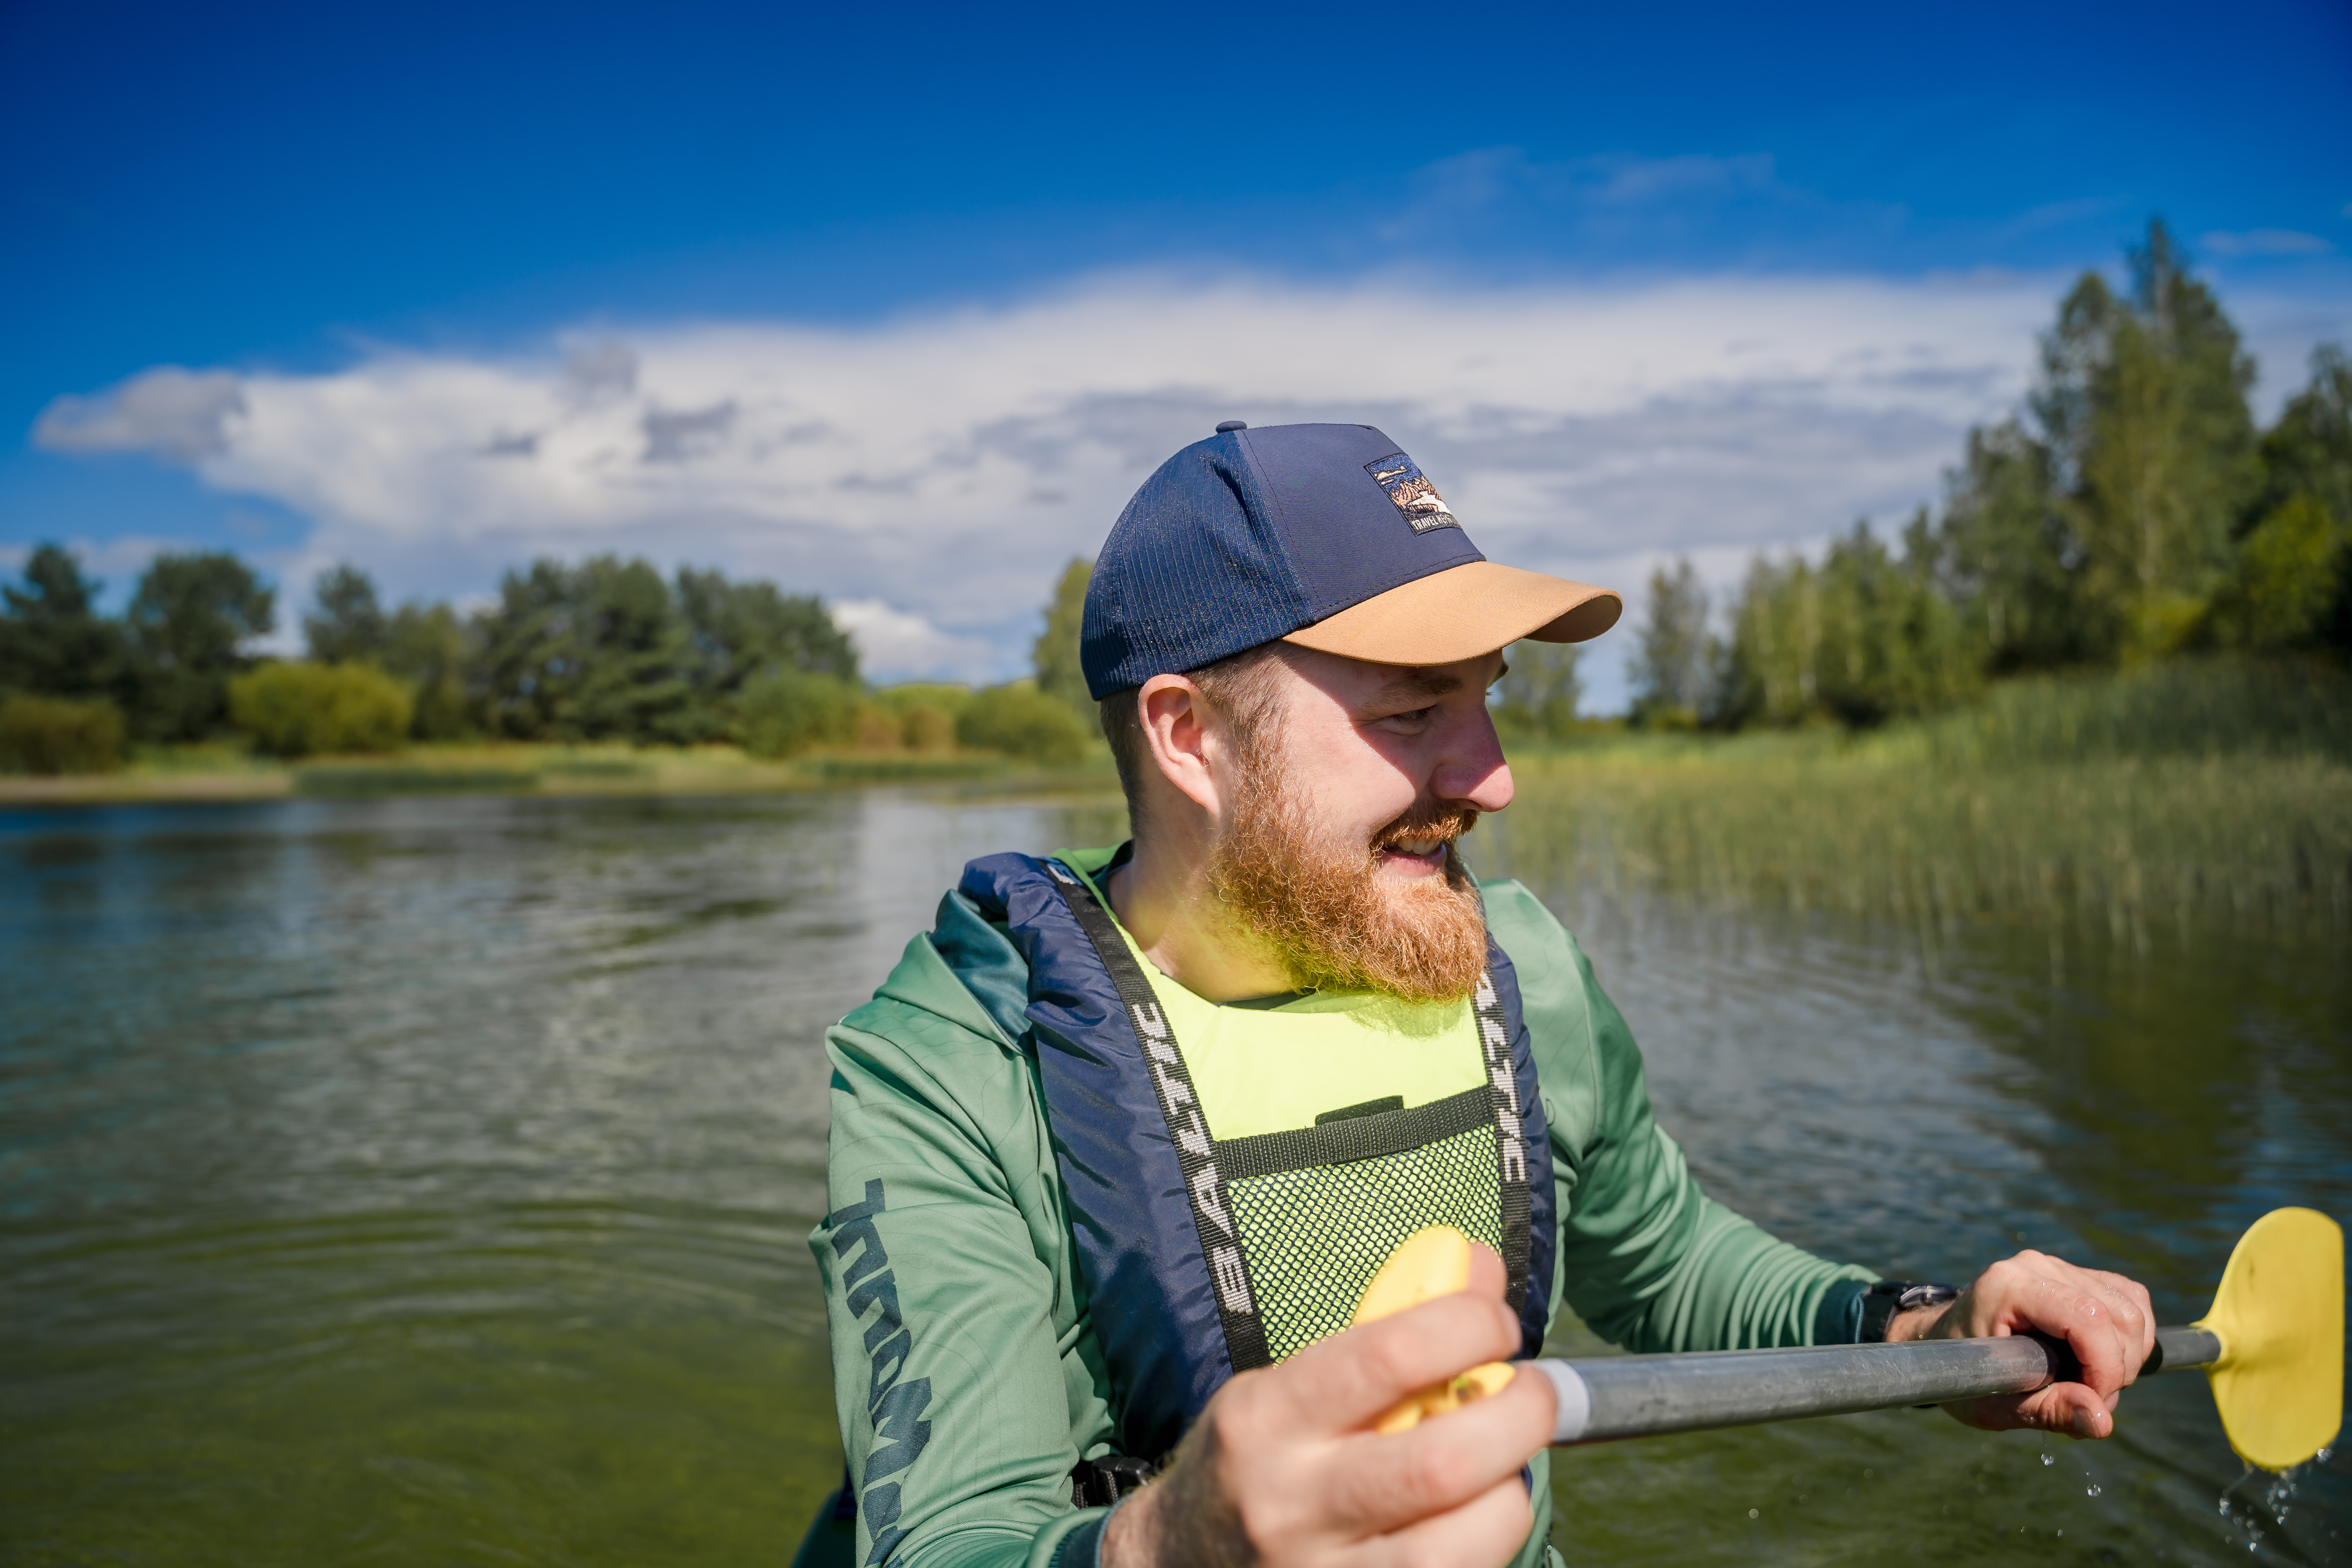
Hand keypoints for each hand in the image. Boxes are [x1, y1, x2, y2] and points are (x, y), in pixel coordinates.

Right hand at [1104, 1244, 1555, 1567]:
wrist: (1177, 1562)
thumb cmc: (1257, 1457)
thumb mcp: (1293, 1383)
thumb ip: (1388, 1328)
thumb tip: (1477, 1267)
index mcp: (1267, 1416)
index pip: (1387, 1356)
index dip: (1467, 1328)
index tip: (1497, 1323)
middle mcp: (1289, 1501)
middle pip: (1439, 1464)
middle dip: (1517, 1417)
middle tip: (1534, 1393)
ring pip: (1457, 1547)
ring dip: (1508, 1495)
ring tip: (1502, 1468)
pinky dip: (1485, 1545)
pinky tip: (1474, 1518)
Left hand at [1887, 1249, 2154, 1438]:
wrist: (1947, 1344)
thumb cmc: (1964, 1375)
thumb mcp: (1994, 1405)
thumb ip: (2048, 1411)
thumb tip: (2103, 1421)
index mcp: (2008, 1287)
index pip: (2087, 1318)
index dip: (2105, 1368)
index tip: (2093, 1403)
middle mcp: (2036, 1266)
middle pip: (2119, 1316)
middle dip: (2117, 1370)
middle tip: (2084, 1399)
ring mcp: (2058, 1266)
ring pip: (2133, 1311)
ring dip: (2127, 1358)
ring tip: (2087, 1382)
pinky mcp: (2078, 1275)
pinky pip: (2131, 1302)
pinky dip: (2132, 1340)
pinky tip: (2100, 1361)